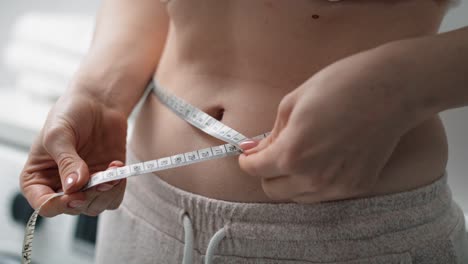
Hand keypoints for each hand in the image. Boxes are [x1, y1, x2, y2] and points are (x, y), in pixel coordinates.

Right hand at [20, 85, 127, 216]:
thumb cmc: (71, 114)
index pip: (44, 206)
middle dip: (89, 195)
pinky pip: (113, 198)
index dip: (59, 205)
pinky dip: (118, 186)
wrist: (99, 103)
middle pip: (73, 208)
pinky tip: (117, 166)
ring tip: (112, 169)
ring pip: (95, 207)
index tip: (74, 193)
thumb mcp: (59, 134)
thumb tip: (74, 187)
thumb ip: (66, 161)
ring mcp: (85, 186)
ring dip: (106, 191)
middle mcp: (61, 187)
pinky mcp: (106, 182)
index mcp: (38, 179)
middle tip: (101, 177)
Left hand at [239, 47, 419, 202]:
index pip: (255, 171)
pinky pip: (324, 195)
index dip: (247, 160)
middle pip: (273, 190)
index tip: (249, 154)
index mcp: (291, 154)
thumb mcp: (293, 102)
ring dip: (290, 181)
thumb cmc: (340, 86)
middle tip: (275, 152)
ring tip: (300, 156)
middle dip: (267, 172)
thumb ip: (271, 134)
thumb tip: (255, 150)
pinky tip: (323, 161)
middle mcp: (312, 178)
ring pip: (297, 197)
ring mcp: (337, 187)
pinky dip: (315, 183)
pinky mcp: (357, 187)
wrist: (392, 89)